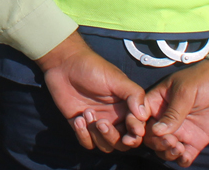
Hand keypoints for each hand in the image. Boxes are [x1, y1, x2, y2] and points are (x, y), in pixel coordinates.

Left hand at [36, 32, 148, 152]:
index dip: (136, 132)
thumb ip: (133, 94)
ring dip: (96, 135)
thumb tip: (143, 115)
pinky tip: (78, 118)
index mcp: (126, 107)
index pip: (137, 129)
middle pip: (122, 143)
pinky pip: (87, 142)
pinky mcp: (81, 126)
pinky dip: (83, 135)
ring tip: (87, 112)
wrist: (64, 64)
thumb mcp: (116, 78)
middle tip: (102, 123)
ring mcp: (97, 123)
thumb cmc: (92, 68)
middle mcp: (114, 118)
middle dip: (114, 137)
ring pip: (105, 145)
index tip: (132, 128)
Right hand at [141, 60, 208, 166]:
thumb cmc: (202, 80)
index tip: (140, 133)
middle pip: (150, 137)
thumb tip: (156, 131)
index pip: (139, 117)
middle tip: (170, 140)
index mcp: (157, 103)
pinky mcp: (195, 140)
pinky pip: (184, 156)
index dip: (136, 126)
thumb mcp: (185, 92)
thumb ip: (173, 113)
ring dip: (167, 152)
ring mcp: (180, 131)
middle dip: (156, 142)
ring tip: (179, 147)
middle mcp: (165, 119)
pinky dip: (182, 160)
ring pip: (164, 149)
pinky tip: (186, 154)